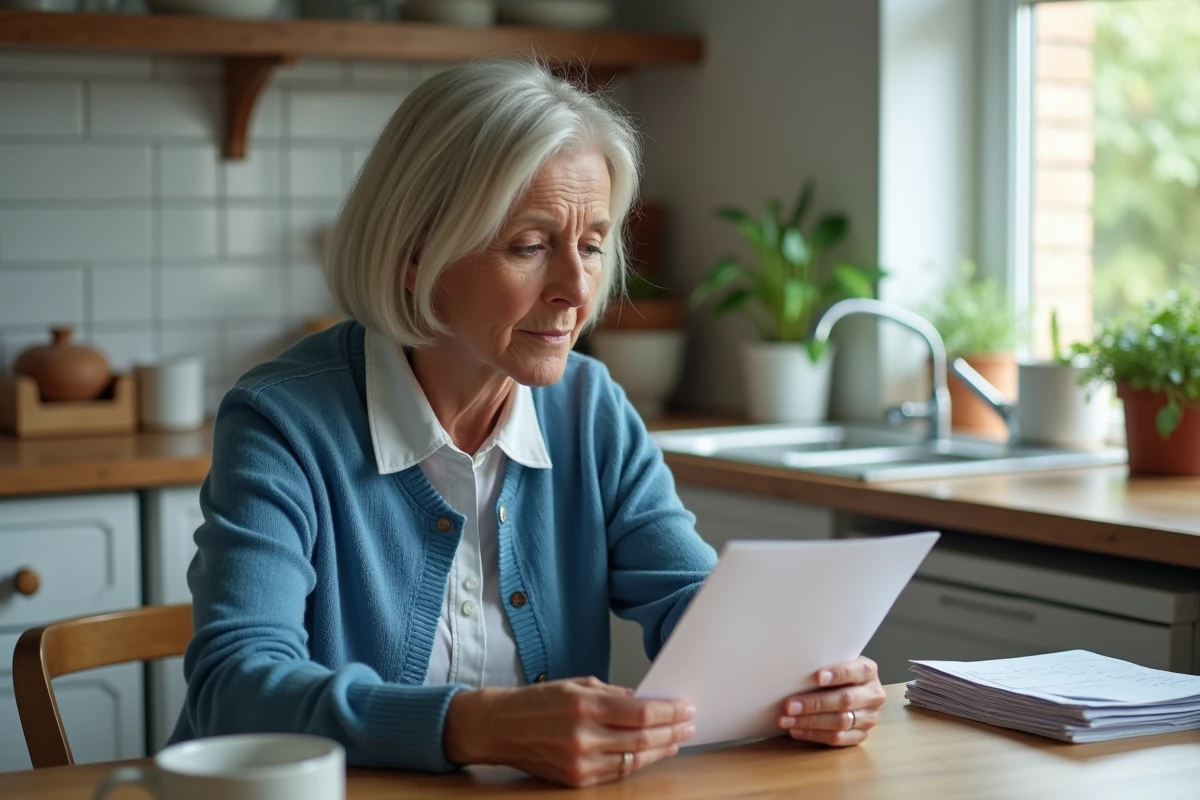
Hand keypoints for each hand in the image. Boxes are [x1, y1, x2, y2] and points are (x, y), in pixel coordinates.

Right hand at [444, 676, 694, 787]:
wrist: (500, 726)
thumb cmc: (537, 702)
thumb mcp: (576, 685)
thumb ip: (614, 695)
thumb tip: (648, 701)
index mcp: (584, 705)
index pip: (640, 712)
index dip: (668, 711)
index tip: (686, 707)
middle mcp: (582, 736)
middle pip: (642, 738)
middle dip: (672, 730)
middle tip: (690, 723)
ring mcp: (579, 762)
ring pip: (633, 759)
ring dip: (661, 749)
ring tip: (677, 739)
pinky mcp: (575, 780)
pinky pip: (616, 773)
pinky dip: (638, 763)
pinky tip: (651, 753)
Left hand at [777, 656, 885, 746]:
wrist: (848, 687)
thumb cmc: (834, 672)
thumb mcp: (834, 661)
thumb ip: (823, 663)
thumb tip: (796, 669)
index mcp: (869, 671)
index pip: (857, 671)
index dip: (838, 674)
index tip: (817, 677)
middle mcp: (873, 695)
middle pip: (845, 700)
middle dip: (815, 703)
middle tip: (789, 705)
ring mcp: (869, 718)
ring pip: (840, 722)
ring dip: (810, 722)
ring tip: (787, 720)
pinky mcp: (861, 735)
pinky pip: (837, 739)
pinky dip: (814, 735)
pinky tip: (796, 730)